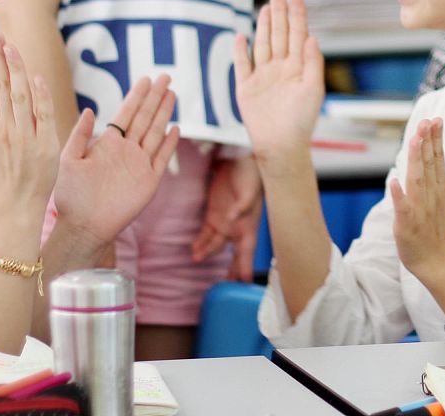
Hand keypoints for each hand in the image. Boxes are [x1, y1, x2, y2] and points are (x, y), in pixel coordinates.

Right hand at [0, 32, 60, 211]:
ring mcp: (24, 136)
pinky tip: (35, 78)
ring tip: (10, 46)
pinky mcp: (44, 144)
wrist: (14, 202)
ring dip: (15, 70)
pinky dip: (39, 96)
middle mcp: (4, 128)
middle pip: (1, 86)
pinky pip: (42, 115)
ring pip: (19, 96)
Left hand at [53, 75, 179, 245]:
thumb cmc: (71, 195)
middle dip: (155, 97)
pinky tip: (176, 128)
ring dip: (164, 113)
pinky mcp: (148, 182)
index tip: (145, 78)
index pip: (126, 113)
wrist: (83, 225)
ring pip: (156, 133)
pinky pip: (162, 158)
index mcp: (108, 143)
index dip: (137, 96)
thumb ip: (79, 135)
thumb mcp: (69, 160)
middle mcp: (126, 150)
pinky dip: (169, 144)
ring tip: (172, 94)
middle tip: (165, 76)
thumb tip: (90, 110)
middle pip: (145, 118)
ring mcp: (139, 165)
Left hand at [191, 154, 262, 281]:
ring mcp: (225, 221)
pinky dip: (201, 242)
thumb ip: (243, 204)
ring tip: (197, 260)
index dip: (245, 267)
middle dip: (229, 271)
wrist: (240, 156)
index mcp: (249, 224)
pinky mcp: (214, 213)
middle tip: (224, 288)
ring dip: (207, 253)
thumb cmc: (250, 173)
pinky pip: (207, 233)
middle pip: (234, 255)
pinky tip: (194, 250)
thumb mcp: (249, 188)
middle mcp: (238, 227)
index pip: (247, 251)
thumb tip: (234, 219)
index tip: (243, 283)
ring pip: (216, 245)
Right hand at [233, 0, 324, 175]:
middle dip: (279, 13)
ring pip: (262, 45)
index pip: (298, 36)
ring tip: (265, 7)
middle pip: (279, 35)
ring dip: (263, 26)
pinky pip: (242, 65)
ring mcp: (263, 77)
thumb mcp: (314, 90)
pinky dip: (240, 50)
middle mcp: (280, 69)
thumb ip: (313, 63)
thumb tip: (312, 37)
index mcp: (298, 68)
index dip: (297, 17)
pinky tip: (241, 36)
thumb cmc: (301, 121)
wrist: (280, 146)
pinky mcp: (246, 88)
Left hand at [389, 118, 444, 286]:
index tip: (434, 119)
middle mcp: (430, 195)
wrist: (437, 261)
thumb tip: (429, 147)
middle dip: (427, 142)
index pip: (436, 159)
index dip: (435, 139)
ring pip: (417, 180)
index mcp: (438, 188)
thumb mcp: (438, 197)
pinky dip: (399, 195)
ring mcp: (420, 209)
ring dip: (416, 160)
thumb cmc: (433, 227)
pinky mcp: (407, 224)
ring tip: (414, 140)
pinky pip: (403, 208)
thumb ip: (432, 173)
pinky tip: (393, 181)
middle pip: (429, 164)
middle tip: (427, 121)